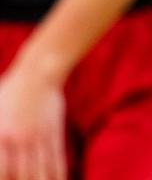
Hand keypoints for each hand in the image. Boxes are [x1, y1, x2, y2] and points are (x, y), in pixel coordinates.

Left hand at [0, 63, 66, 179]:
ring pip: (41, 171)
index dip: (5, 178)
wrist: (39, 72)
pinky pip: (56, 160)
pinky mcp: (54, 134)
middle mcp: (21, 139)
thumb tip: (0, 146)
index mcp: (1, 134)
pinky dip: (56, 175)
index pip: (2, 169)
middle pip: (22, 174)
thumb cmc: (8, 91)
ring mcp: (40, 137)